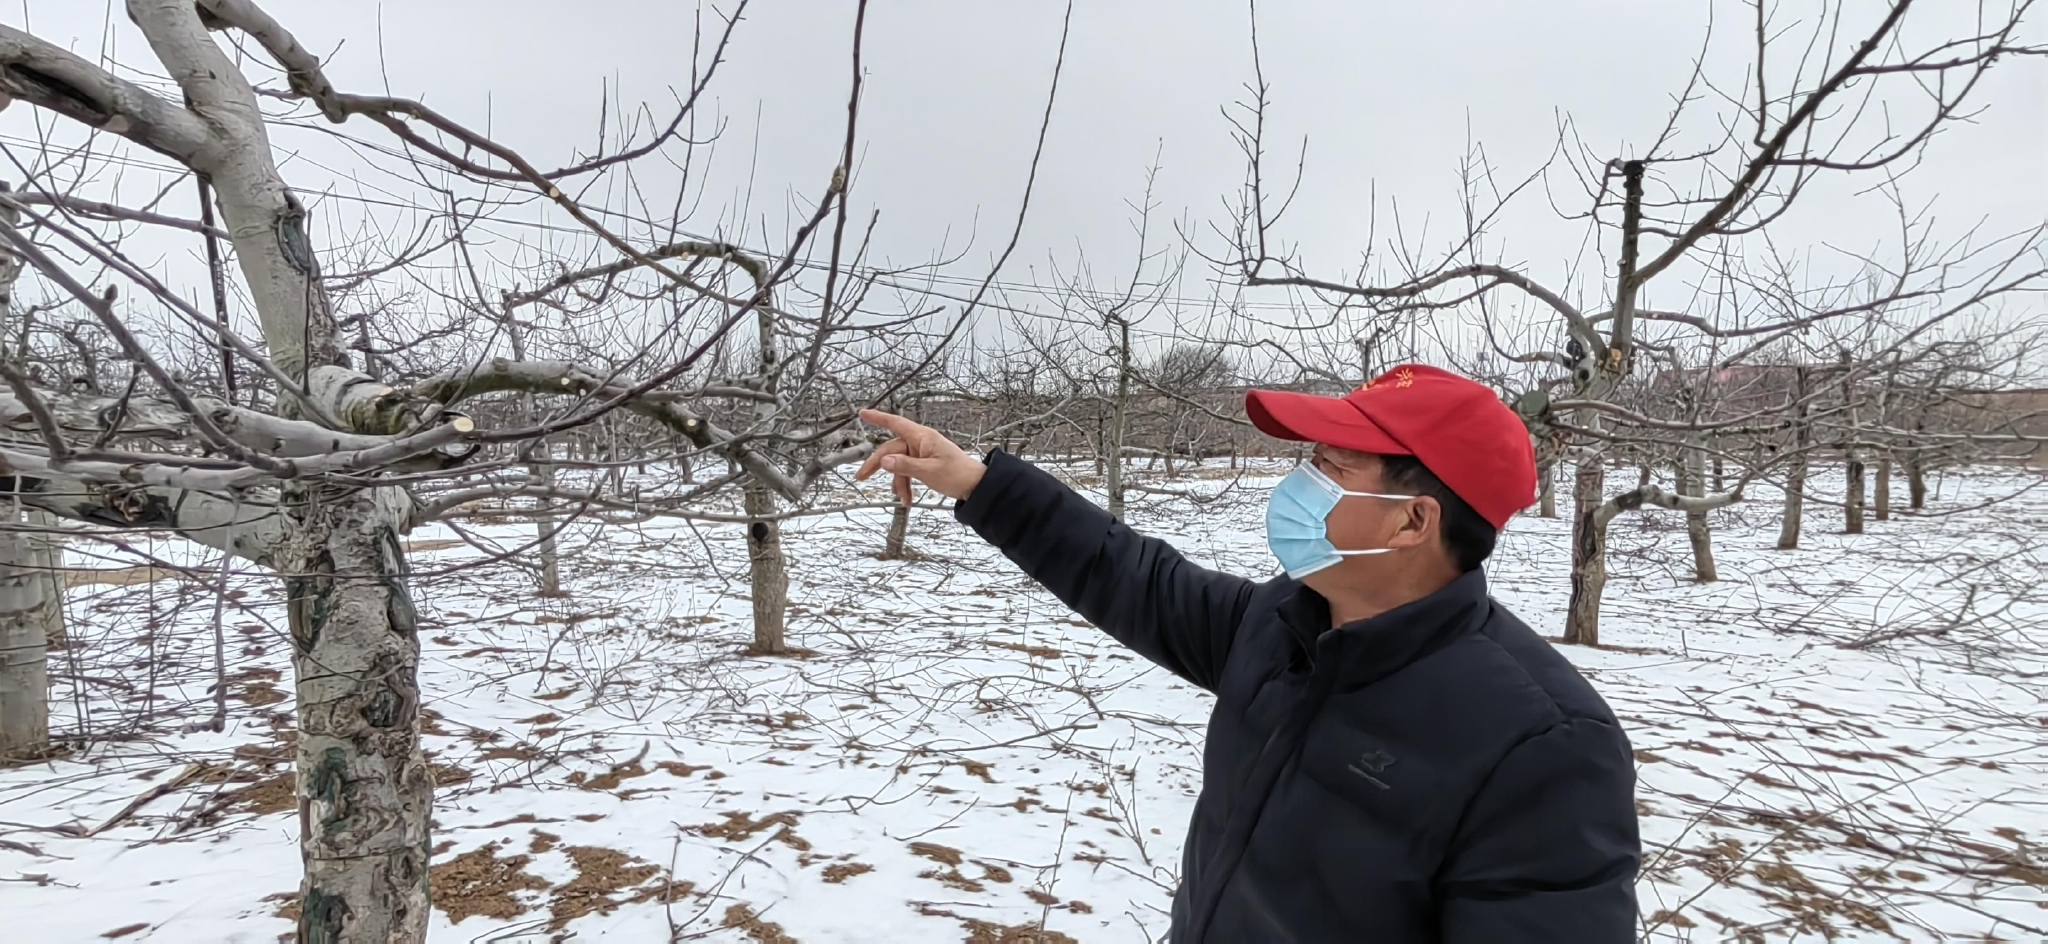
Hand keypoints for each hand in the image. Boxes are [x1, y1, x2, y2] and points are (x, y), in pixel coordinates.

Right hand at [855, 409, 985, 503]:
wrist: (976, 486)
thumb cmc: (958, 474)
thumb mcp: (929, 471)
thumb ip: (905, 466)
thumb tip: (884, 461)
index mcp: (922, 437)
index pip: (895, 423)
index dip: (878, 418)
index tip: (863, 414)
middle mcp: (920, 442)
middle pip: (892, 449)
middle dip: (878, 465)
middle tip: (862, 477)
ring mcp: (922, 453)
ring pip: (899, 464)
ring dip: (898, 482)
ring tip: (901, 498)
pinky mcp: (925, 463)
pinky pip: (908, 471)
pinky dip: (906, 484)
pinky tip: (907, 499)